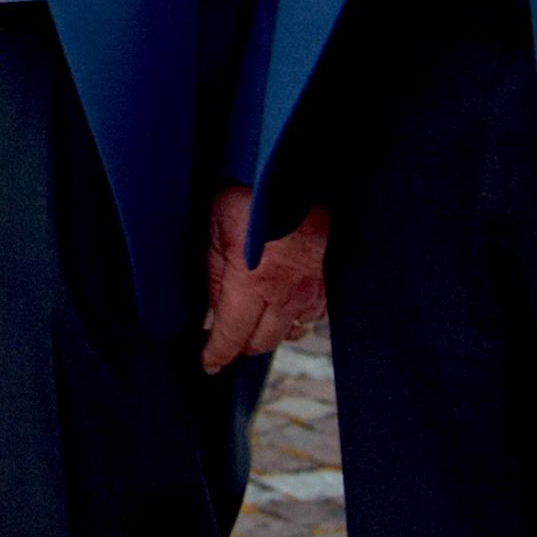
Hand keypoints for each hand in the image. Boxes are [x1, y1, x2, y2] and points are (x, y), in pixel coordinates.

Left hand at [200, 184, 327, 371]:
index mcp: (253, 285)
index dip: (216, 354)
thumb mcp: (215, 230)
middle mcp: (287, 295)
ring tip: (251, 323)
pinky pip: (313, 315)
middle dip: (239, 346)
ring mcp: (313, 290)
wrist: (299, 172)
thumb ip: (213, 276)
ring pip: (290, 332)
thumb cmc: (251, 194)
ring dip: (269, 333)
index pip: (232, 337)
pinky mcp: (329, 281)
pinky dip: (295, 318)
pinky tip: (282, 305)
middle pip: (262, 343)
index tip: (208, 363)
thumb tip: (210, 310)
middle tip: (223, 341)